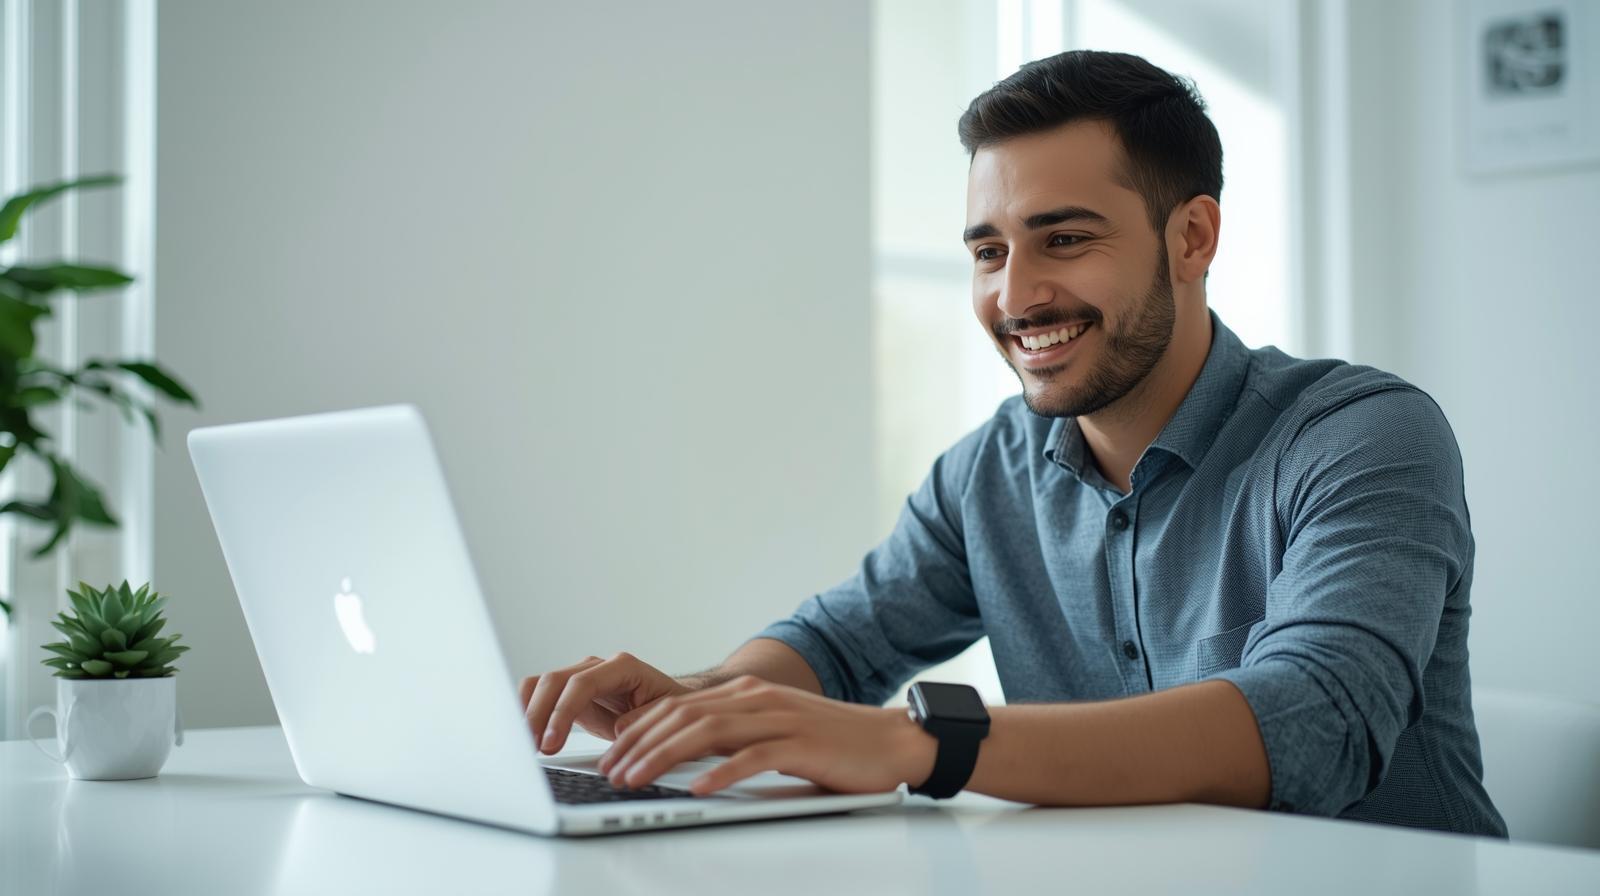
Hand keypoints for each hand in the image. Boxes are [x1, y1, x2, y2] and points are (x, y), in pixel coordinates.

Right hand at [519, 652, 691, 753]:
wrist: (669, 705)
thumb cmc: (669, 708)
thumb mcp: (665, 715)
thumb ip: (643, 718)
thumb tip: (621, 726)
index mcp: (622, 667)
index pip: (582, 684)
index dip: (563, 713)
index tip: (551, 741)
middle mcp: (597, 667)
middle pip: (554, 681)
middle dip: (538, 715)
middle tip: (532, 748)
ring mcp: (581, 677)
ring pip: (541, 685)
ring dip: (527, 713)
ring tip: (524, 744)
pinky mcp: (570, 694)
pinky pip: (540, 697)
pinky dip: (528, 713)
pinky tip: (525, 735)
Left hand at [595, 675, 936, 794]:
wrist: (892, 741)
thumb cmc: (833, 744)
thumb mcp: (775, 732)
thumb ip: (736, 738)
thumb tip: (689, 761)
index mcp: (747, 693)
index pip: (680, 705)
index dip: (641, 727)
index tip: (613, 750)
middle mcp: (757, 698)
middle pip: (684, 715)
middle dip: (640, 743)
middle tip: (611, 769)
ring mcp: (779, 718)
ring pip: (707, 732)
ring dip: (665, 756)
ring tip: (637, 777)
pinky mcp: (801, 743)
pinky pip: (752, 756)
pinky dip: (721, 772)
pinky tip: (699, 788)